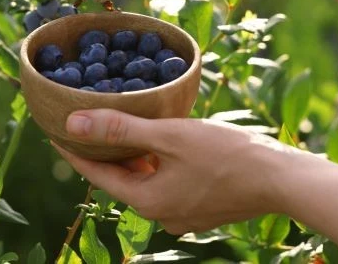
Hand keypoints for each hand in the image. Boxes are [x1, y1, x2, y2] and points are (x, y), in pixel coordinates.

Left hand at [52, 109, 292, 234]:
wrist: (281, 178)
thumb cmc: (226, 154)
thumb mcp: (169, 135)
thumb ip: (120, 130)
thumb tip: (73, 124)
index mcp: (148, 201)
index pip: (97, 175)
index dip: (75, 151)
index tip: (56, 132)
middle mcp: (161, 215)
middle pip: (122, 179)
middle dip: (105, 152)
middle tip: (89, 123)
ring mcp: (183, 214)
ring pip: (146, 181)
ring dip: (134, 156)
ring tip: (122, 127)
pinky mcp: (201, 208)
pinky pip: (167, 184)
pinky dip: (157, 164)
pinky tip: (162, 143)